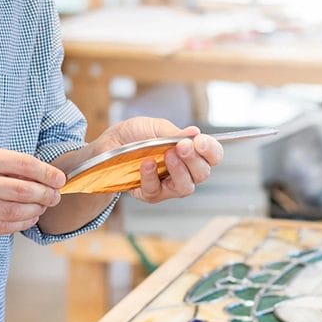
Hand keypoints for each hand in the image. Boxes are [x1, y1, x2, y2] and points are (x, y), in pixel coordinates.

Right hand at [0, 147, 63, 236]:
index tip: (59, 178)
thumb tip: (39, 173)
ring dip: (37, 210)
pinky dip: (22, 223)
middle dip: (46, 194)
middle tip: (55, 195)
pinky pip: (5, 227)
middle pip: (23, 190)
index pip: (22, 164)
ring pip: (16, 211)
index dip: (46, 172)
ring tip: (43, 206)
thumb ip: (2, 162)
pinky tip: (29, 217)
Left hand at [95, 117, 222, 203]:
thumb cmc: (134, 135)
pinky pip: (156, 190)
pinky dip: (151, 176)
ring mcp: (168, 186)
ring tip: (168, 155)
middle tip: (183, 146)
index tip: (201, 141)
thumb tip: (194, 132)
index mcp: (191, 152)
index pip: (213, 156)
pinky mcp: (151, 194)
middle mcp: (184, 171)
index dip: (212, 151)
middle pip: (203, 173)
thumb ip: (173, 132)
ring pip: (186, 187)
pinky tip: (146, 163)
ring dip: (179, 171)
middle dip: (195, 159)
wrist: (108, 145)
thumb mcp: (152, 126)